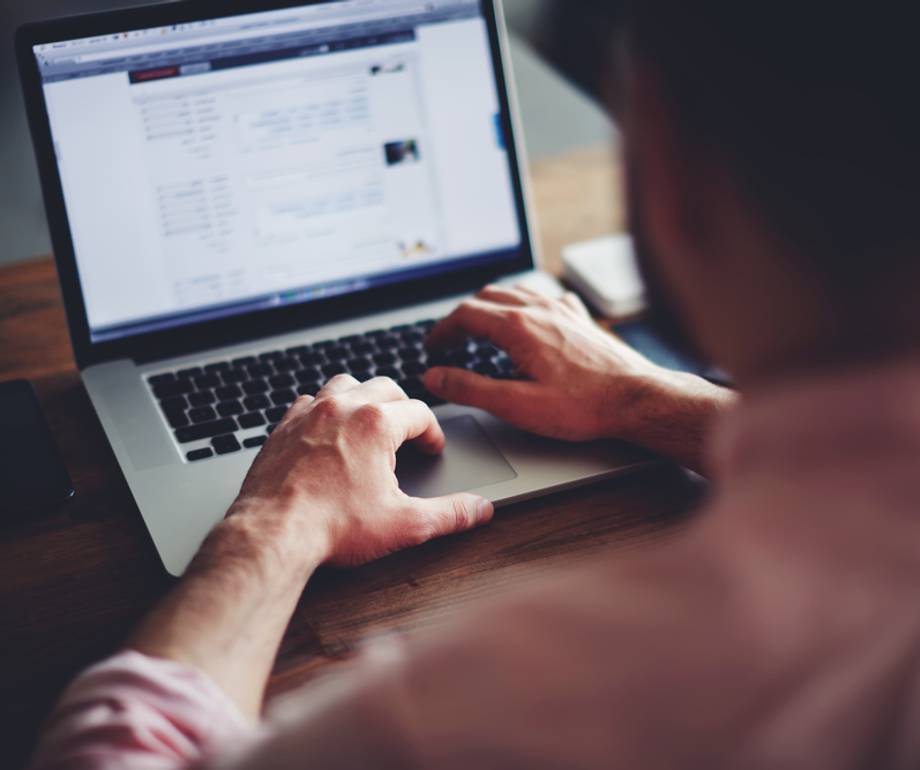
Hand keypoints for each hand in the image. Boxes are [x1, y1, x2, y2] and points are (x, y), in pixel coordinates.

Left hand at [230, 375, 493, 567]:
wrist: (273, 534)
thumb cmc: (333, 527)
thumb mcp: (404, 524)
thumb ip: (449, 514)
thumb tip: (479, 509)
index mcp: (376, 424)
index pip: (419, 413)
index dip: (432, 432)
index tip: (432, 449)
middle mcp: (342, 408)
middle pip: (385, 387)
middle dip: (402, 407)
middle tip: (408, 433)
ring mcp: (309, 414)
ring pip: (345, 384)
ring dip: (363, 398)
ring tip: (370, 421)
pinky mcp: (282, 427)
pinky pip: (308, 401)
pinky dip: (323, 409)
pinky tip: (327, 431)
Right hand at [424, 285, 734, 470]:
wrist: (637, 398)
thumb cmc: (582, 406)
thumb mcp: (516, 405)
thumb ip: (470, 388)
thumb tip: (435, 377)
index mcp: (518, 327)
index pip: (465, 314)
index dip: (442, 330)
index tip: (432, 346)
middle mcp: (539, 309)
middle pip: (486, 298)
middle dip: (462, 316)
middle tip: (450, 340)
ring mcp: (562, 310)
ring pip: (515, 292)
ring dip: (490, 306)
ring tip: (479, 327)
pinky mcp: (580, 318)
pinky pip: (545, 297)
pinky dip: (524, 304)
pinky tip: (528, 318)